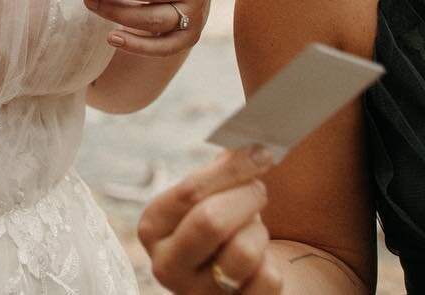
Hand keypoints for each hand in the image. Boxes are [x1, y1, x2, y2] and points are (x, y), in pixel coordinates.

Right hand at [138, 146, 280, 293]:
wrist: (232, 274)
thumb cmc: (219, 222)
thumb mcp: (207, 195)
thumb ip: (222, 169)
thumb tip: (254, 145)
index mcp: (152, 228)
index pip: (189, 192)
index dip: (231, 168)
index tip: (260, 153)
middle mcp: (167, 266)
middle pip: (211, 221)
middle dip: (246, 197)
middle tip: (258, 190)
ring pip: (243, 251)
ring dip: (259, 231)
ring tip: (253, 228)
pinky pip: (267, 279)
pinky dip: (272, 263)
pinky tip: (259, 260)